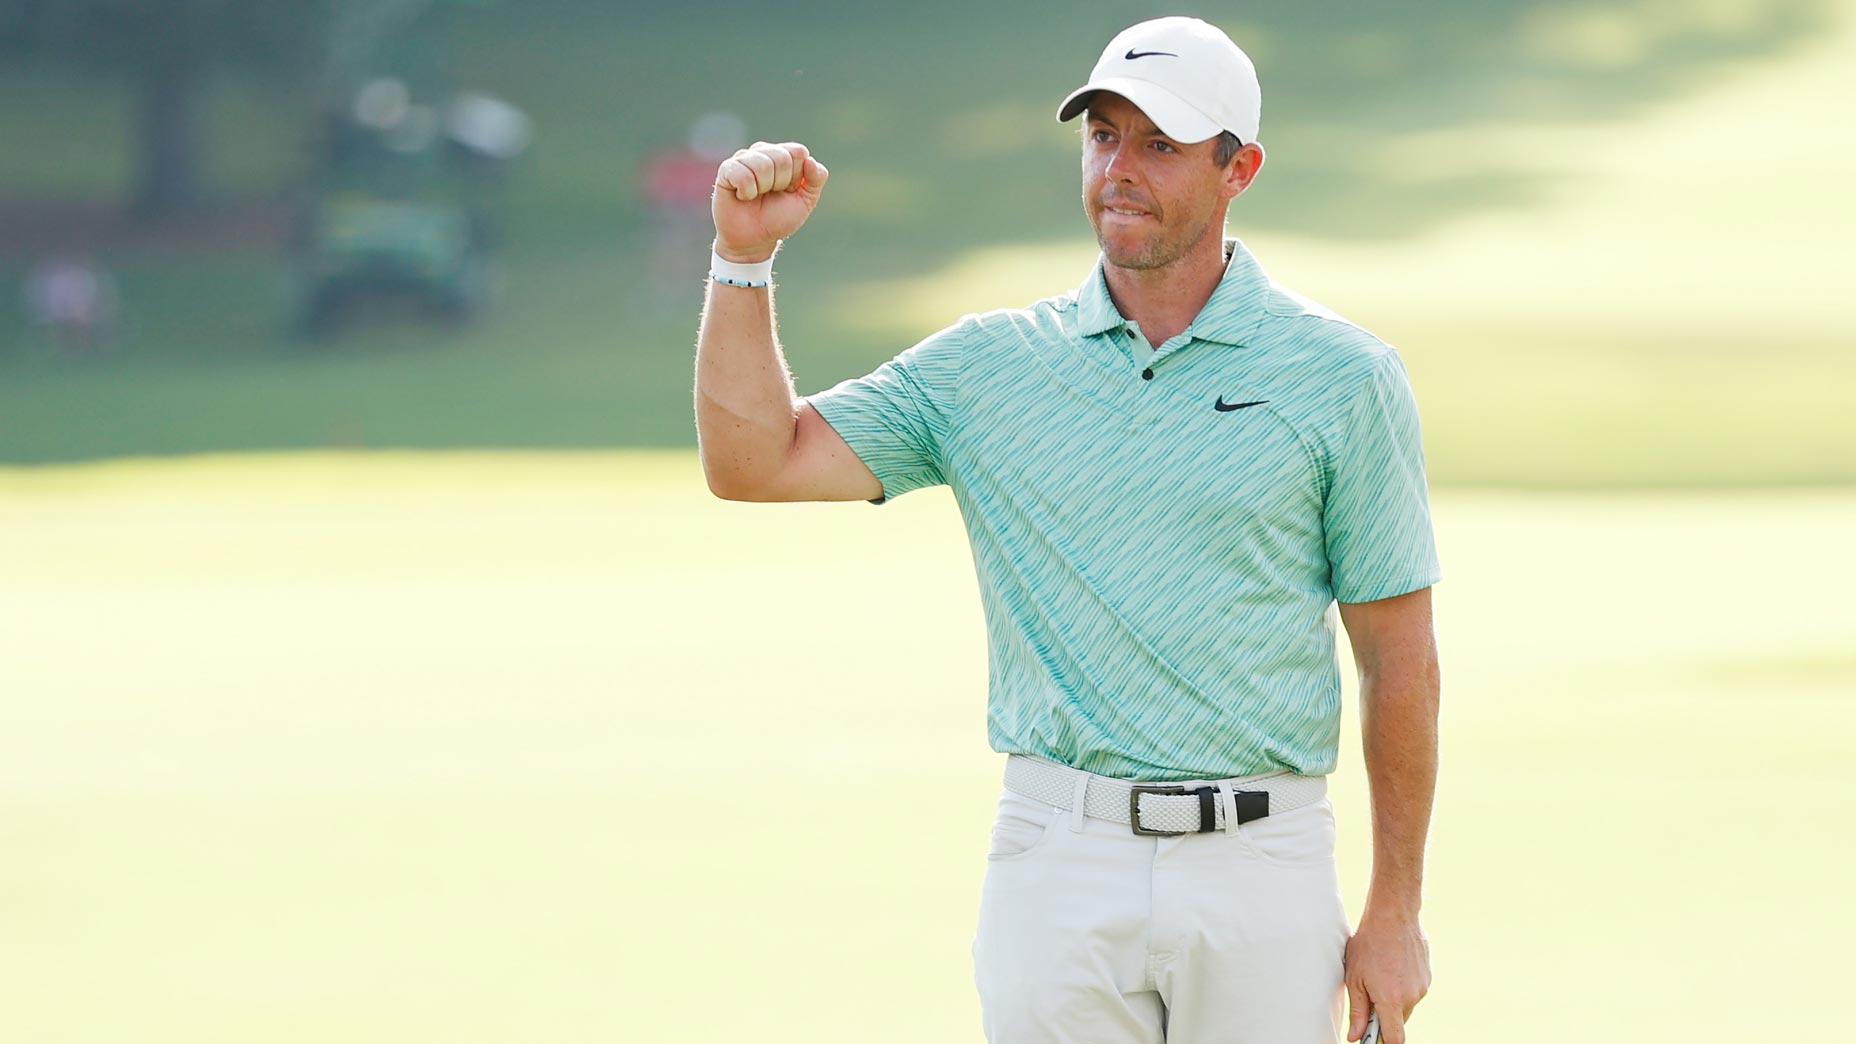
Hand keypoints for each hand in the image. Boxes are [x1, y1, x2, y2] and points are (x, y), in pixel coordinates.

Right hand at [712, 140, 828, 263]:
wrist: (754, 241)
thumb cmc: (778, 219)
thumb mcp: (806, 201)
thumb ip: (816, 179)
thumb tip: (810, 160)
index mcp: (783, 155)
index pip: (798, 152)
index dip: (796, 177)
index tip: (789, 191)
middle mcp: (763, 152)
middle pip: (782, 157)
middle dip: (780, 183)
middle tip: (770, 195)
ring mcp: (743, 158)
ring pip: (762, 164)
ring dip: (763, 188)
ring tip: (756, 196)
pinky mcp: (726, 169)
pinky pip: (742, 174)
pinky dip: (746, 192)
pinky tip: (743, 196)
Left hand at [1344, 909, 1430, 1043]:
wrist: (1393, 916)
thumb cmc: (1369, 945)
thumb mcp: (1355, 978)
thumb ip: (1358, 1010)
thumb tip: (1354, 1036)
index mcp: (1391, 1000)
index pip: (1394, 1038)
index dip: (1384, 1043)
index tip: (1373, 1039)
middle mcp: (1411, 997)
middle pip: (1400, 1021)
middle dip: (1385, 1015)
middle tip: (1369, 995)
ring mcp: (1422, 986)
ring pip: (1407, 1004)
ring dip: (1394, 998)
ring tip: (1380, 972)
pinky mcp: (1428, 976)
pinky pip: (1414, 989)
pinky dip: (1403, 985)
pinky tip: (1392, 965)